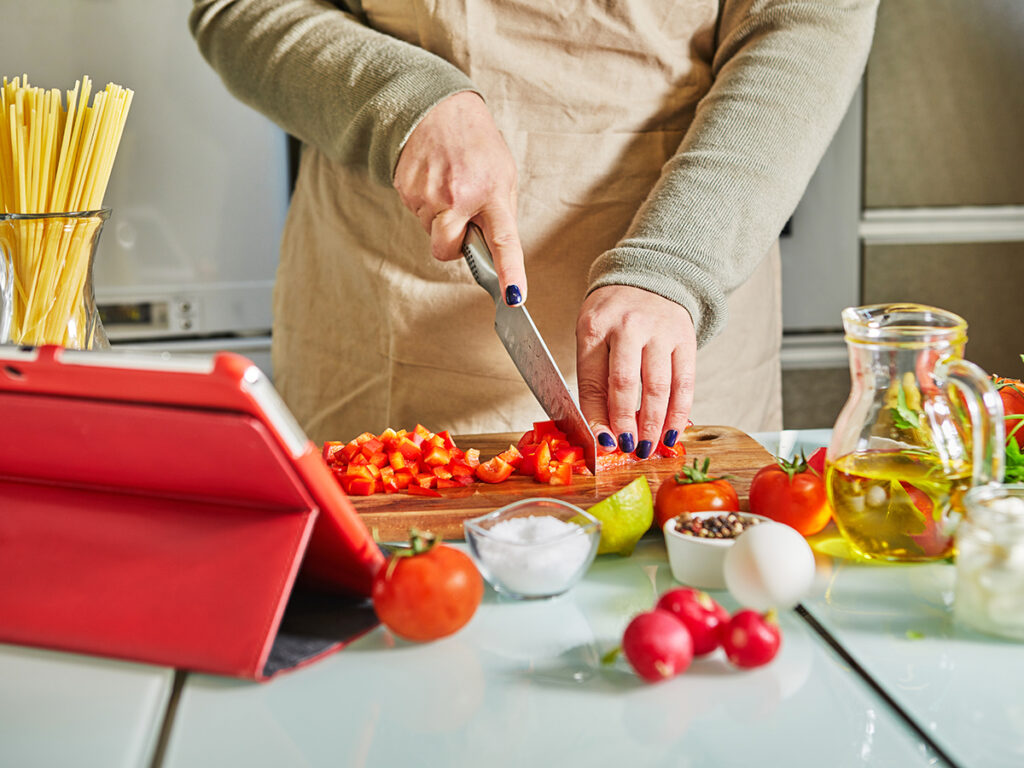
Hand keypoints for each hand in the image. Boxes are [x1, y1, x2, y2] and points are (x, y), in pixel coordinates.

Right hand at [393, 91, 526, 304]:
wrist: (437, 108)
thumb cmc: (475, 143)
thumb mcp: (502, 174)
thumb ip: (499, 213)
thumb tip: (494, 250)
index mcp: (490, 192)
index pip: (503, 240)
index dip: (510, 272)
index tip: (514, 297)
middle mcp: (457, 196)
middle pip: (447, 250)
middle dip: (453, 245)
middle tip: (462, 221)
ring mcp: (427, 194)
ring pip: (432, 232)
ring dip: (441, 218)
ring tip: (449, 184)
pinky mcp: (406, 190)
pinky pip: (418, 215)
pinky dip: (427, 205)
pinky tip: (434, 179)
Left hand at [576, 286, 695, 457]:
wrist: (647, 277)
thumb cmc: (613, 316)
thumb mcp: (591, 337)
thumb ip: (594, 379)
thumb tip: (602, 432)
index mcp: (595, 327)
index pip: (592, 380)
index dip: (597, 417)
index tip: (602, 443)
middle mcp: (628, 326)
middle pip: (625, 383)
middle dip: (626, 423)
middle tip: (627, 449)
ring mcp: (660, 331)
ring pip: (658, 386)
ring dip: (653, 424)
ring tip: (647, 448)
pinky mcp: (685, 338)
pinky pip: (684, 383)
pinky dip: (679, 413)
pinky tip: (671, 433)